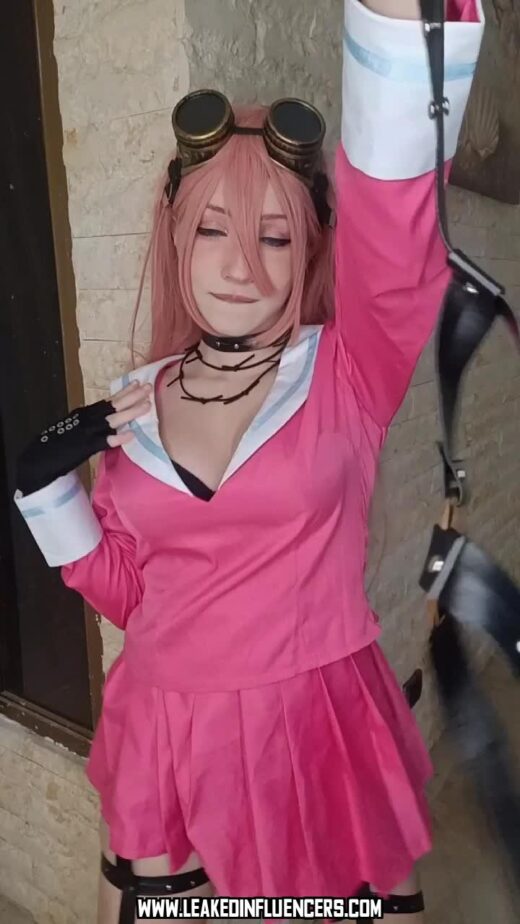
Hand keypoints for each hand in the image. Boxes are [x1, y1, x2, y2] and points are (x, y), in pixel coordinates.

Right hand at [16, 380, 152, 494]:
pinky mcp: (85, 447)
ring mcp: (87, 432)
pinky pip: (105, 441)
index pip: (108, 401)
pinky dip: (118, 437)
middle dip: (132, 396)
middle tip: (149, 387)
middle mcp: (87, 418)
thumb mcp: (75, 426)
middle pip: (113, 405)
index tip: (138, 383)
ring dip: (131, 412)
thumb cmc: (57, 443)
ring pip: (112, 419)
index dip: (123, 392)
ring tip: (147, 406)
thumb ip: (90, 422)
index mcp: (84, 413)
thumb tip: (108, 418)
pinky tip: (131, 434)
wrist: (39, 458)